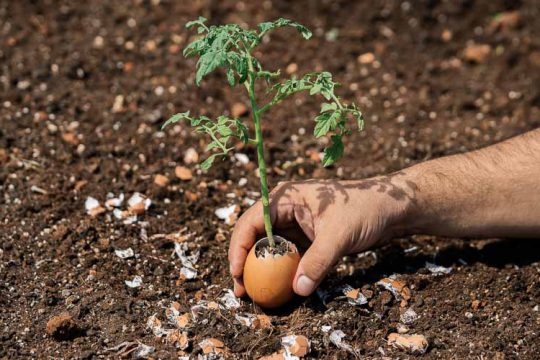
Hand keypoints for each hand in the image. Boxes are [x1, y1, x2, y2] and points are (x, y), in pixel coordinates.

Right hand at [229, 175, 414, 296]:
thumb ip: (318, 261)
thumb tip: (298, 289)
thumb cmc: (364, 210)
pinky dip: (278, 272)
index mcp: (285, 197)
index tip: (237, 272)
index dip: (239, 247)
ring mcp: (293, 224)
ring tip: (251, 293)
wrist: (390, 208)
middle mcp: (284, 209)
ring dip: (258, 269)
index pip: (252, 222)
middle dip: (244, 261)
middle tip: (240, 289)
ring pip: (267, 248)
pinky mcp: (304, 238)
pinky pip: (284, 256)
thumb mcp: (340, 234)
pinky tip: (276, 288)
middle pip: (254, 236)